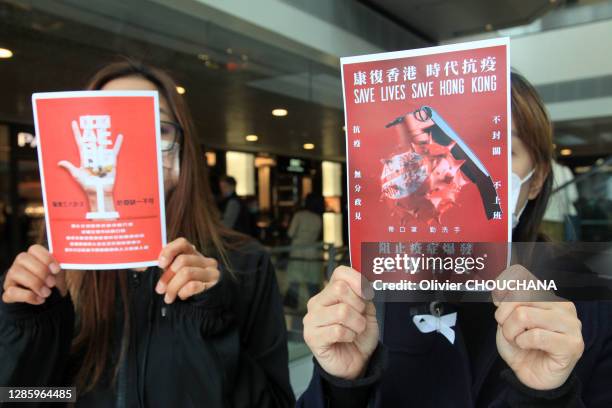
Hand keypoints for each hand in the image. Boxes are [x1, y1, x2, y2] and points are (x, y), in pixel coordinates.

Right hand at [2, 245, 66, 304]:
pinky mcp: (8, 293)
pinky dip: (28, 296)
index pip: (34, 249)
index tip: (56, 270)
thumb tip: (64, 262)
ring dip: (35, 283)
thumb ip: (59, 267)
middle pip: (23, 258)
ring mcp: (11, 278)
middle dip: (40, 271)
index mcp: (33, 257)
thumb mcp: (57, 274)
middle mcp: (19, 264)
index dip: (46, 258)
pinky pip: (12, 292)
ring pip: (16, 272)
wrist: (48, 302)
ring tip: (47, 293)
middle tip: (52, 283)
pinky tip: (40, 300)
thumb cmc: (52, 282)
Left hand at [58, 120, 122, 212]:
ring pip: (102, 144)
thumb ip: (70, 167)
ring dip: (102, 134)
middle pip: (92, 141)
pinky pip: (115, 151)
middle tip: (89, 121)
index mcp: (85, 158)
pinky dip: (117, 144)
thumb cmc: (87, 185)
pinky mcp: (111, 162)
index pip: (80, 143)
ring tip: (102, 125)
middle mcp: (94, 156)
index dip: (77, 133)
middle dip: (90, 131)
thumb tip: (60, 162)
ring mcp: (103, 158)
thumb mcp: (77, 175)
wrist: (98, 192)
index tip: (74, 124)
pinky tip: (119, 137)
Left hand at [155, 238, 219, 303]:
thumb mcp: (176, 274)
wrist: (205, 303)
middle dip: (167, 277)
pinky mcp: (214, 285)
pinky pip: (193, 285)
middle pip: (182, 260)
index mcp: (194, 254)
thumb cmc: (186, 287)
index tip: (160, 264)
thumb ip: (164, 267)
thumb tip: (141, 267)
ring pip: (187, 273)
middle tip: (160, 290)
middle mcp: (205, 260)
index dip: (169, 251)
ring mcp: (211, 272)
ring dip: (173, 287)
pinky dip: (183, 292)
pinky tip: (182, 297)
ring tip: (168, 297)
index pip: (182, 243)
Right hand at [303, 266, 378, 379]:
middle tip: (360, 317)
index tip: (367, 293)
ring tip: (355, 331)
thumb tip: (364, 283)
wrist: (357, 361)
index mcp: (329, 292)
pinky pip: (337, 331)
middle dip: (358, 305)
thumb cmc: (359, 335)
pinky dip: (349, 335)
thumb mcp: (367, 311)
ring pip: (341, 311)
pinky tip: (347, 339)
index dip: (357, 279)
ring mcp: (311, 319)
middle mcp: (317, 302)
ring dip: (357, 324)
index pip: (340, 273)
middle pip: (340, 289)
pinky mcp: (312, 337)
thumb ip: (363, 295)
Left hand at [494, 265, 583, 389]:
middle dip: (504, 316)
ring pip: (524, 315)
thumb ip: (506, 302)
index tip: (498, 303)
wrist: (530, 374)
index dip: (503, 288)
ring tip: (518, 340)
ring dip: (512, 332)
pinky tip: (528, 347)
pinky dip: (523, 342)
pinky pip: (535, 336)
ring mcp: (570, 324)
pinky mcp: (572, 344)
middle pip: (520, 295)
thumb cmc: (521, 346)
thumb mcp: (506, 320)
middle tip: (508, 330)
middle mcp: (562, 306)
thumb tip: (501, 288)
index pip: (524, 278)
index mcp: (548, 296)